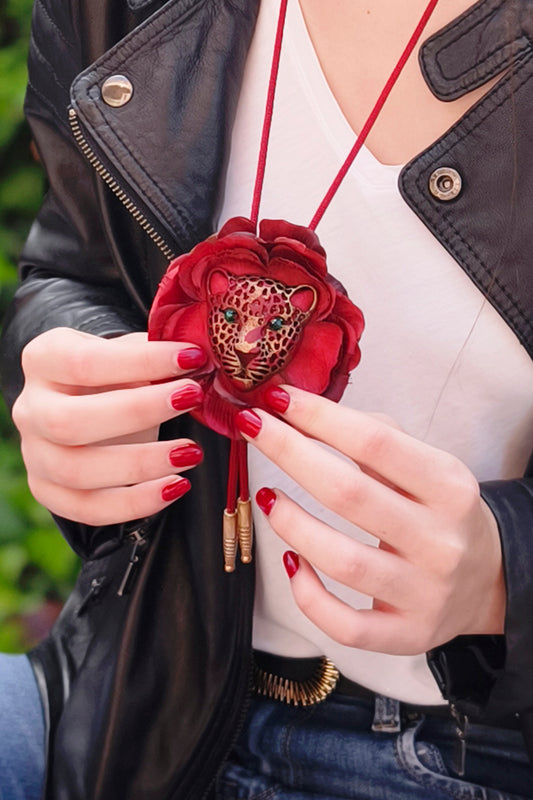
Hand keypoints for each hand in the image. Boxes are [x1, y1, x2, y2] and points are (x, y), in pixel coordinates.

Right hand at [12, 328, 206, 525]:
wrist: (92, 399)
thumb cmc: (115, 373)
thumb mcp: (129, 352)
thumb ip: (155, 354)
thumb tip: (200, 359)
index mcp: (44, 359)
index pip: (85, 362)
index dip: (141, 361)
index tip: (191, 358)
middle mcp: (30, 408)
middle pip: (69, 421)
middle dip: (138, 412)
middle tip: (191, 399)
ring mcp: (35, 454)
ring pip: (75, 471)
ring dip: (141, 464)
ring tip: (191, 453)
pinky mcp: (49, 491)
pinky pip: (87, 508)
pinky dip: (135, 503)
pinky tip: (175, 486)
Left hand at [235, 386, 504, 654]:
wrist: (488, 580)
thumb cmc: (441, 512)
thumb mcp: (429, 467)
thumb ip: (377, 437)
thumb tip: (306, 412)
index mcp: (450, 487)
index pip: (376, 442)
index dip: (319, 416)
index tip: (276, 397)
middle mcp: (440, 541)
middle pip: (349, 493)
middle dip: (289, 453)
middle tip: (252, 427)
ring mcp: (424, 594)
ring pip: (342, 561)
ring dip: (291, 523)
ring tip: (268, 496)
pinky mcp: (406, 636)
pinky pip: (345, 625)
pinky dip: (307, 594)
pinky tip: (291, 562)